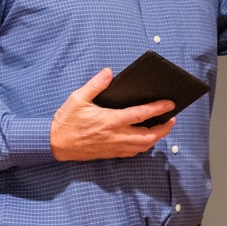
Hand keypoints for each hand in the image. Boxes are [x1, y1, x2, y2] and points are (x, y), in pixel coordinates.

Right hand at [50, 68, 175, 160]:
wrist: (54, 144)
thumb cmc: (66, 121)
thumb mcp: (78, 98)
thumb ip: (95, 85)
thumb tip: (109, 72)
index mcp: (110, 120)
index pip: (140, 115)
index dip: (158, 109)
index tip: (170, 104)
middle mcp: (115, 135)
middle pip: (148, 135)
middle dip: (164, 128)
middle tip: (172, 119)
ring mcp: (114, 146)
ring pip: (143, 146)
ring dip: (156, 138)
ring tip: (163, 128)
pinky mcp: (110, 153)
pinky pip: (133, 152)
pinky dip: (143, 146)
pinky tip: (145, 139)